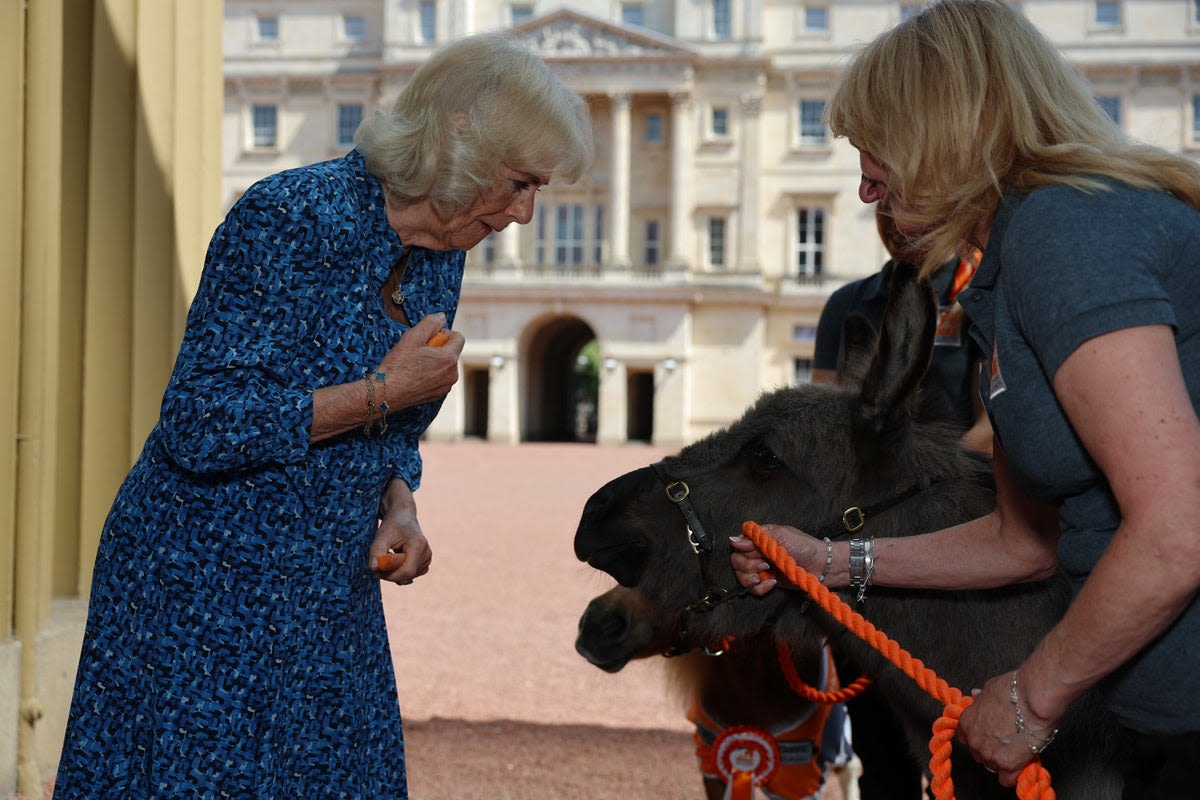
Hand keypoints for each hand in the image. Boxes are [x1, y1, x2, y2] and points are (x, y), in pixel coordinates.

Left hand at [369, 479, 431, 584]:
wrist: (403, 517)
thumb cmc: (392, 525)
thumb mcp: (382, 535)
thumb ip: (376, 552)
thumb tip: (373, 568)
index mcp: (419, 545)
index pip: (407, 571)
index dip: (391, 575)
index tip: (377, 570)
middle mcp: (426, 554)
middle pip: (407, 575)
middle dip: (390, 573)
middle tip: (379, 561)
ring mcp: (427, 559)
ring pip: (408, 577)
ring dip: (394, 572)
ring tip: (390, 555)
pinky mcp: (425, 563)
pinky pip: (410, 576)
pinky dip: (400, 571)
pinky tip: (396, 559)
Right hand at [377, 313, 464, 409]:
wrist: (386, 392)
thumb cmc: (398, 365)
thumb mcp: (412, 337)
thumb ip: (430, 323)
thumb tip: (442, 317)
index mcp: (449, 359)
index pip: (458, 337)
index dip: (443, 333)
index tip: (428, 338)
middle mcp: (452, 374)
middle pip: (451, 352)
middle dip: (438, 348)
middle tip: (418, 352)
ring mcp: (446, 386)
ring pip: (445, 366)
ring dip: (434, 361)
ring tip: (414, 364)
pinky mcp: (438, 394)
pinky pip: (440, 378)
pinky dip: (431, 374)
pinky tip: (414, 375)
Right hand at [729, 524, 820, 596]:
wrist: (820, 565)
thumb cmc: (803, 546)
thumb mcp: (781, 534)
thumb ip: (757, 536)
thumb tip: (733, 541)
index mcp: (758, 539)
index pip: (737, 544)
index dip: (743, 550)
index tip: (756, 552)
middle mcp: (756, 553)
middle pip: (736, 561)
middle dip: (747, 566)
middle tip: (765, 565)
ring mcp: (761, 568)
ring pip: (741, 576)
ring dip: (751, 578)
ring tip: (767, 575)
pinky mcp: (767, 582)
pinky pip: (753, 589)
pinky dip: (760, 588)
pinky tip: (773, 583)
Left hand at [958, 670, 1059, 785]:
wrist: (1033, 699)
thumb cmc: (1013, 690)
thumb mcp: (990, 688)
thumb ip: (981, 698)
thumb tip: (976, 695)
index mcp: (967, 722)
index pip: (966, 737)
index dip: (979, 735)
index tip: (990, 735)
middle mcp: (974, 741)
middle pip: (979, 753)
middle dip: (991, 749)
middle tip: (1007, 740)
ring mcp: (990, 755)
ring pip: (993, 766)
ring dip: (1003, 761)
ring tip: (1018, 749)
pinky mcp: (1008, 766)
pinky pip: (1006, 780)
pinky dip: (1013, 775)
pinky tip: (1021, 766)